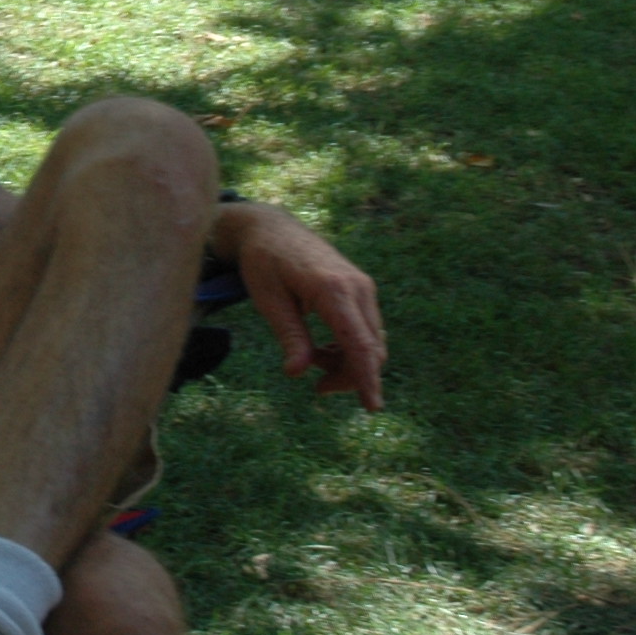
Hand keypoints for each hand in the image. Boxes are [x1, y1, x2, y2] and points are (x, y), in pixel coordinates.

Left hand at [218, 203, 386, 410]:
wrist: (270, 227)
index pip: (359, 344)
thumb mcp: (268, 300)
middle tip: (317, 387)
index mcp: (333, 290)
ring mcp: (363, 287)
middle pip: (370, 349)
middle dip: (350, 376)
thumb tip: (297, 373)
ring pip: (371, 342)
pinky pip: (365, 330)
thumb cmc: (263, 262)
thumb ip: (289, 336)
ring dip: (348, 363)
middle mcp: (358, 288)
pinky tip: (323, 350)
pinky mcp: (361, 290)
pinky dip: (349, 348)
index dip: (366, 378)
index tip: (372, 407)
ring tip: (312, 363)